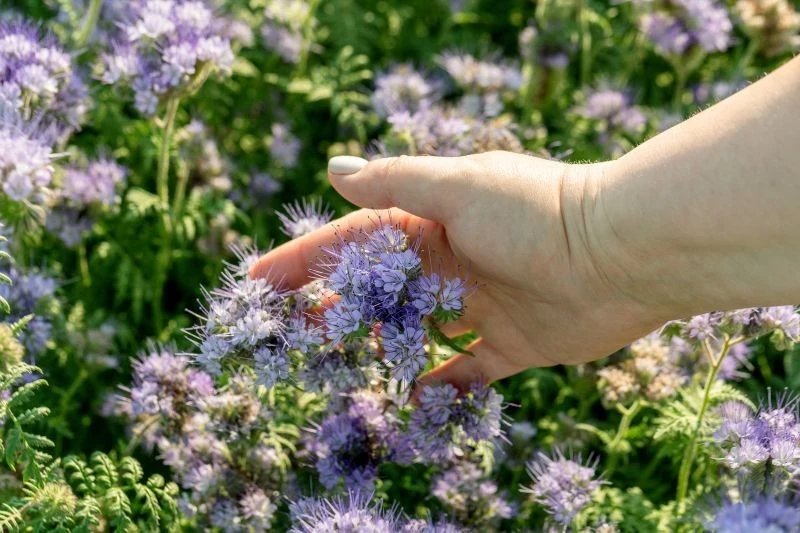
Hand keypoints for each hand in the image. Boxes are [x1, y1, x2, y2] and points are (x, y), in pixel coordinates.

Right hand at [250, 151, 665, 388]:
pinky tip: (411, 396)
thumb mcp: (459, 188)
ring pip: (415, 329)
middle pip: (380, 288)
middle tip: (287, 331)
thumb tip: (334, 168)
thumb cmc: (536, 214)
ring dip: (377, 343)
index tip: (261, 278)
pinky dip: (442, 383)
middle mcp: (455, 262)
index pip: (357, 240)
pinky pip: (467, 368)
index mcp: (436, 221)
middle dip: (333, 305)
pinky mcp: (512, 344)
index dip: (308, 258)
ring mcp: (481, 305)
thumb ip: (397, 184)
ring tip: (332, 363)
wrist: (622, 255)